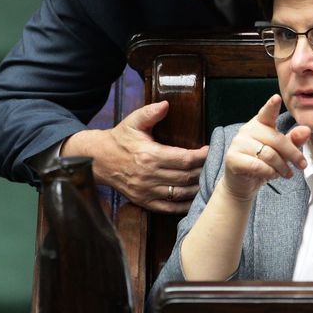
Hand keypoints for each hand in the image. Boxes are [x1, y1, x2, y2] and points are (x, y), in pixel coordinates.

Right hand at [61, 101, 208, 212]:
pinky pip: (168, 208)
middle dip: (202, 171)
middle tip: (214, 165)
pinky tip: (194, 198)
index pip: (184, 159)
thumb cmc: (119, 139)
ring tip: (209, 180)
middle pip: (185, 177)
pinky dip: (183, 205)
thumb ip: (150, 112)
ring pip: (180, 193)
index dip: (201, 156)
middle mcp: (149, 176)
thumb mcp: (133, 122)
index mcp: (149, 155)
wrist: (98, 160)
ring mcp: (146, 191)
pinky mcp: (143, 201)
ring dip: (197, 188)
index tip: (209, 150)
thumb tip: (166, 104)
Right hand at [221, 94, 309, 201]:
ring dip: (281, 167)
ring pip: (268, 154)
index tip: (277, 98)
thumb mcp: (282, 152)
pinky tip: (271, 175)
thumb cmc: (264, 163)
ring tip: (285, 173)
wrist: (243, 184)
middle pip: (276, 139)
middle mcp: (247, 130)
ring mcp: (238, 143)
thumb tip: (307, 129)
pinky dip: (269, 173)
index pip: (267, 113)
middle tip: (301, 165)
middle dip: (292, 154)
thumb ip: (293, 140)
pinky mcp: (232, 158)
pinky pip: (257, 166)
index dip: (272, 106)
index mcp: (260, 123)